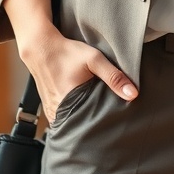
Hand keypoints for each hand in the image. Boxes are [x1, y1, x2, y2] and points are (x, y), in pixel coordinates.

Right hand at [19, 24, 138, 124]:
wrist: (41, 47)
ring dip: (83, 121)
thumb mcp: (94, 59)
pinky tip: (82, 110)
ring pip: (72, 124)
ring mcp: (52, 113)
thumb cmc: (67, 53)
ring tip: (96, 117)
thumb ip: (113, 76)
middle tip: (107, 122)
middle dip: (94, 125)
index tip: (114, 124)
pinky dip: (73, 116)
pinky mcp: (49, 109)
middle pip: (81, 126)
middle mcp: (58, 112)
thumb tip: (133, 94)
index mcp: (70, 103)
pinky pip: (63, 119)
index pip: (91, 125)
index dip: (104, 125)